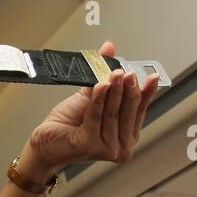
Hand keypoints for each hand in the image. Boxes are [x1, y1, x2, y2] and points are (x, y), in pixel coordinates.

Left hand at [23, 39, 159, 174]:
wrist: (44, 140)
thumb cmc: (67, 124)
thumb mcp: (91, 96)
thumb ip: (103, 74)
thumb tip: (109, 48)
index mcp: (126, 135)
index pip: (140, 109)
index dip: (146, 92)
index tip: (152, 76)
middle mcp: (121, 146)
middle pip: (129, 110)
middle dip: (128, 88)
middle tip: (126, 71)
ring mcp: (108, 149)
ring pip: (113, 112)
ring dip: (113, 90)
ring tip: (115, 73)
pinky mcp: (91, 146)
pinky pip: (96, 116)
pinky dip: (98, 99)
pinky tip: (100, 85)